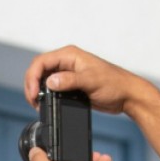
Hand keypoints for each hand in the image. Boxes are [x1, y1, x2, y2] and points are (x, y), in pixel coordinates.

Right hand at [23, 45, 147, 114]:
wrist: (127, 95)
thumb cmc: (114, 84)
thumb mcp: (91, 81)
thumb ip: (69, 80)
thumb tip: (49, 82)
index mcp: (70, 55)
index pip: (41, 62)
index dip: (32, 77)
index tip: (33, 94)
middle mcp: (67, 62)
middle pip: (39, 70)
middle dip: (33, 85)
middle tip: (33, 101)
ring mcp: (68, 73)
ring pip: (44, 79)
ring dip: (38, 91)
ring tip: (38, 105)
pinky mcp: (71, 84)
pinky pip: (53, 88)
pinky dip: (47, 96)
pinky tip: (47, 105)